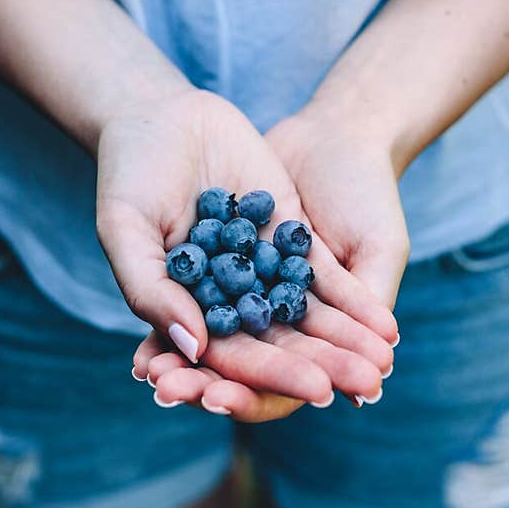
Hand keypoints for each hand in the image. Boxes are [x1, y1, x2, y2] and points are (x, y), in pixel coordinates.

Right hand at [97, 87, 397, 421]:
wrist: (159, 114)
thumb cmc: (127, 176)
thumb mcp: (125, 231)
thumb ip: (152, 289)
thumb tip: (195, 349)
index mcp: (186, 314)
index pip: (227, 360)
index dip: (266, 378)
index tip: (310, 393)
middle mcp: (227, 300)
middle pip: (276, 345)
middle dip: (319, 368)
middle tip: (362, 388)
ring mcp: (261, 269)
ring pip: (306, 318)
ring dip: (345, 345)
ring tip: (381, 367)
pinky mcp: (288, 236)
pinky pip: (324, 278)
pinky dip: (353, 303)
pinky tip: (384, 325)